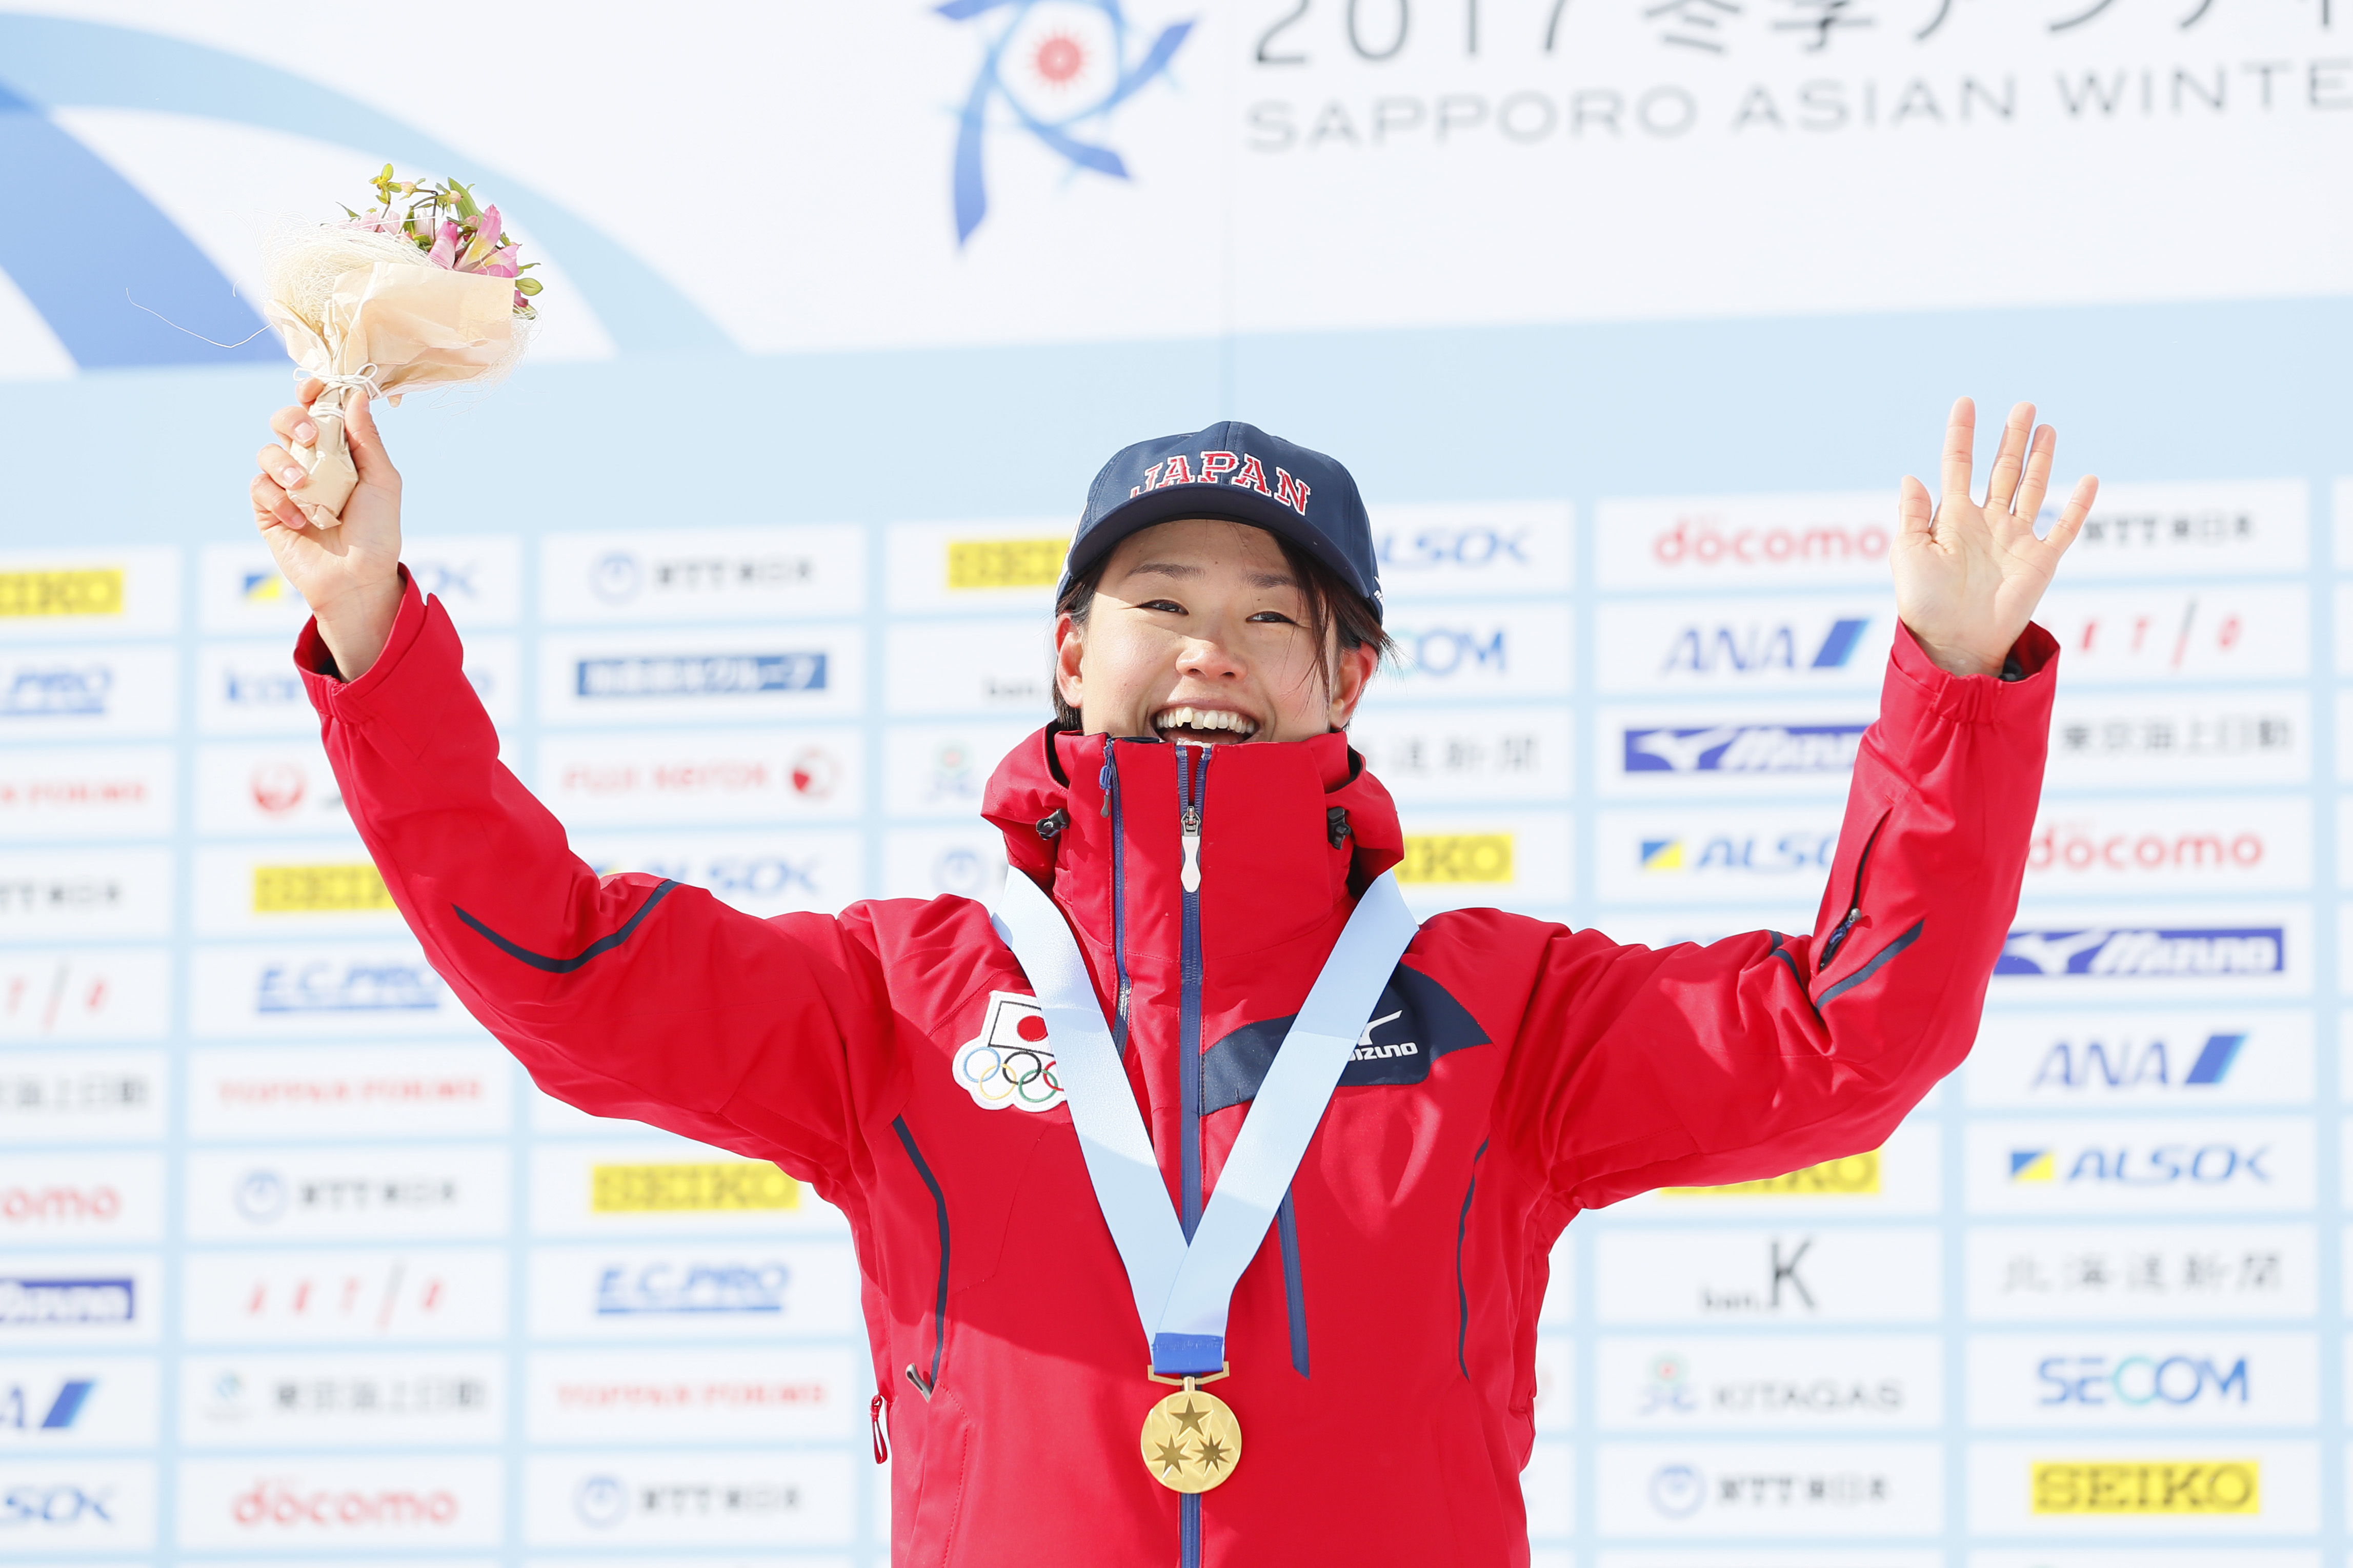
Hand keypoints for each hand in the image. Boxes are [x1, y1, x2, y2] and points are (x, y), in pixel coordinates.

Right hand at [250, 380, 404, 678]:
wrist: (358, 579)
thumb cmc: (377, 533)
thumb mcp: (382, 481)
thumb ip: (367, 439)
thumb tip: (355, 395)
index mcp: (339, 451)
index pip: (318, 410)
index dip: (312, 393)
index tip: (316, 387)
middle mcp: (310, 463)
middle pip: (285, 421)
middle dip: (293, 420)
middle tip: (312, 438)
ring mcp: (286, 485)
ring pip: (267, 451)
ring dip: (284, 463)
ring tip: (303, 486)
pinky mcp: (268, 510)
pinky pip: (259, 487)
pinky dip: (278, 500)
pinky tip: (301, 521)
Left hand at [1891, 397, 2097, 677]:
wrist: (1953, 643)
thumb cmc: (1924, 604)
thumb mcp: (1909, 555)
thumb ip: (1913, 516)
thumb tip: (1911, 477)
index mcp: (1952, 519)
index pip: (1956, 466)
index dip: (1961, 435)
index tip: (1965, 403)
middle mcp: (1986, 523)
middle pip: (2002, 471)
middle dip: (2011, 439)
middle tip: (2023, 406)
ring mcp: (2015, 540)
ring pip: (2032, 489)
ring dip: (2040, 459)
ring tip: (2046, 427)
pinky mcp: (2040, 561)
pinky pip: (2065, 528)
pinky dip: (2079, 506)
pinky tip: (2089, 480)